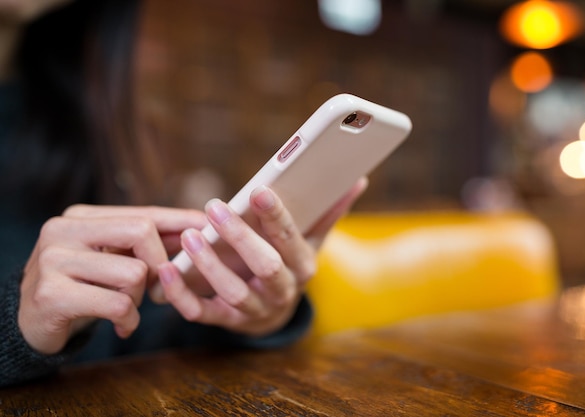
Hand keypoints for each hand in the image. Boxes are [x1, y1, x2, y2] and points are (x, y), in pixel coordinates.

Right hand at [18, 205, 206, 354]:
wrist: (30, 323)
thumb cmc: (81, 287)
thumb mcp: (110, 258)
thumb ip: (144, 244)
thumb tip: (195, 229)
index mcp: (80, 216)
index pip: (142, 213)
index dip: (178, 221)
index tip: (206, 225)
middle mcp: (62, 230)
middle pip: (142, 232)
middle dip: (159, 264)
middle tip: (156, 288)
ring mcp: (53, 261)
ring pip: (133, 273)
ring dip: (139, 298)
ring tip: (123, 307)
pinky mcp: (52, 294)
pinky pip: (118, 304)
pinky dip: (128, 320)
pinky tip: (121, 325)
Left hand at [156, 178, 367, 336]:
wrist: (275, 313)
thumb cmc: (290, 264)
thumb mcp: (312, 241)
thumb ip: (329, 211)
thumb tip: (357, 180)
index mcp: (304, 265)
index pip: (292, 239)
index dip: (276, 216)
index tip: (258, 190)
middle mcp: (282, 290)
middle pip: (266, 266)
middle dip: (240, 237)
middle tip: (214, 206)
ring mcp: (254, 309)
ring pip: (233, 291)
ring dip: (209, 264)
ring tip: (189, 235)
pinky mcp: (226, 321)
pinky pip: (202, 313)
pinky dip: (180, 294)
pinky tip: (166, 269)